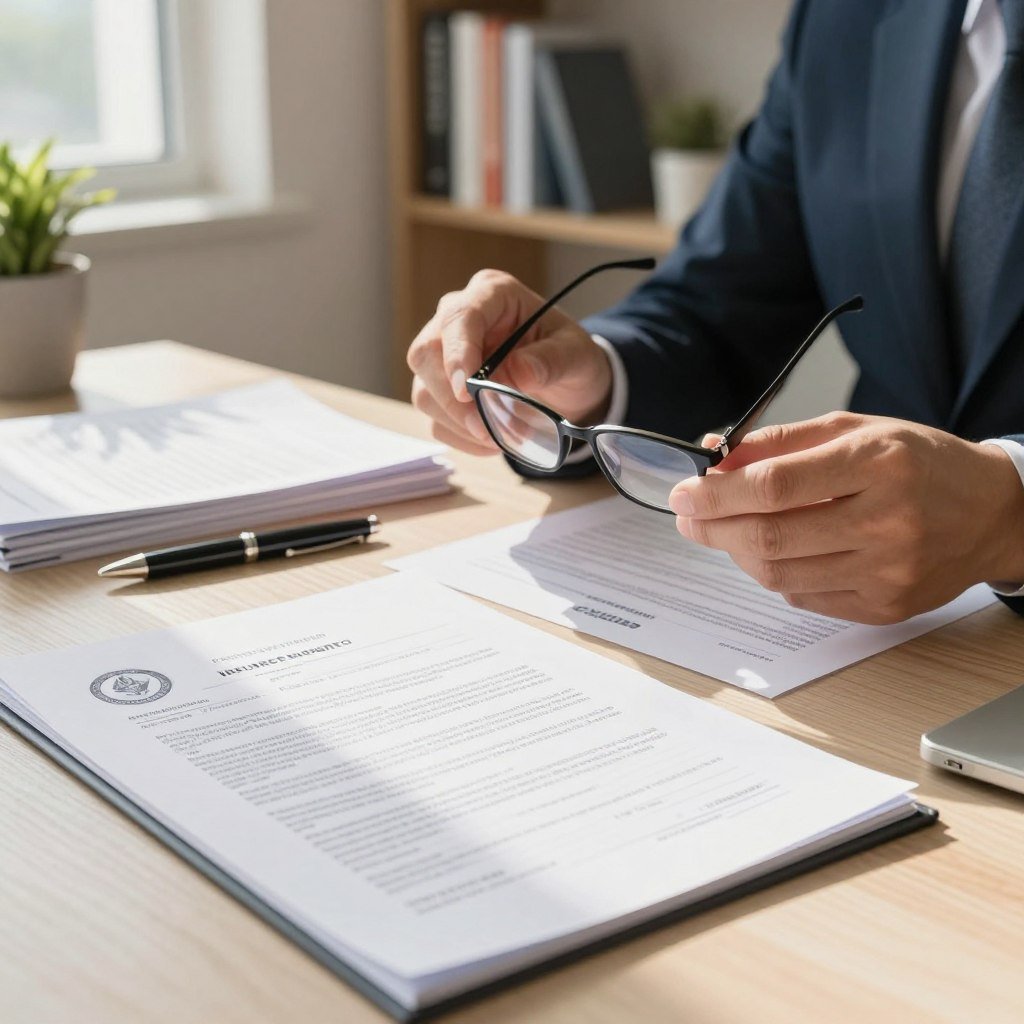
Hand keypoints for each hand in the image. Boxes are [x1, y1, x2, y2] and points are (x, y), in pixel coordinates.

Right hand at [407, 269, 611, 453]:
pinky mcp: (439, 389)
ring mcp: (442, 355)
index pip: (459, 317)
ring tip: (500, 437)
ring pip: (424, 390)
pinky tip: (491, 441)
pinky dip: (461, 438)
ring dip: (459, 423)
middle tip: (485, 427)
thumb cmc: (569, 357)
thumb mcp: (576, 354)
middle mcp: (456, 318)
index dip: (458, 353)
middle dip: (452, 398)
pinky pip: (435, 419)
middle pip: (426, 353)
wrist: (566, 382)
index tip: (467, 390)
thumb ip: (551, 360)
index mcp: (492, 294)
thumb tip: (518, 372)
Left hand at [669, 412, 1023, 623]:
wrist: (993, 514)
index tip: (684, 492)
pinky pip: (804, 598)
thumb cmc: (919, 463)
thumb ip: (783, 441)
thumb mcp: (856, 430)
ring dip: (737, 552)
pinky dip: (777, 574)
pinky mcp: (885, 607)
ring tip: (726, 531)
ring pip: (780, 574)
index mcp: (877, 463)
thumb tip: (715, 455)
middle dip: (712, 527)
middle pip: (770, 536)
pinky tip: (776, 552)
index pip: (775, 484)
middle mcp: (885, 521)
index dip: (716, 492)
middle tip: (687, 517)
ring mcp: (887, 571)